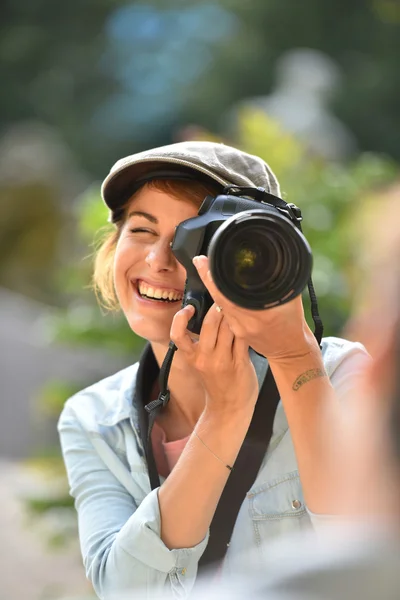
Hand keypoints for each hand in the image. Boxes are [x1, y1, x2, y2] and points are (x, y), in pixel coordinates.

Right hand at [170, 302, 258, 415]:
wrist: (229, 407)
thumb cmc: (215, 382)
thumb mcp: (200, 363)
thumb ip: (201, 342)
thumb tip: (208, 312)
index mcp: (191, 357)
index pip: (178, 335)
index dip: (180, 318)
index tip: (189, 308)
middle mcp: (205, 358)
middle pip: (210, 323)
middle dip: (217, 307)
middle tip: (223, 299)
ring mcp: (223, 361)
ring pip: (228, 327)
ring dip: (233, 315)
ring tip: (237, 308)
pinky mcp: (240, 362)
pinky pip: (242, 337)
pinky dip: (245, 327)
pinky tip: (247, 322)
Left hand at [193, 255, 318, 361]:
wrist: (291, 351)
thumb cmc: (294, 323)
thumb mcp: (291, 300)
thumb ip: (280, 283)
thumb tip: (271, 263)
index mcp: (262, 314)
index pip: (229, 294)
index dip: (214, 278)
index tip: (204, 262)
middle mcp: (247, 323)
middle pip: (219, 299)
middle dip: (208, 279)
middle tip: (201, 262)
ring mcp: (240, 330)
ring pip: (219, 307)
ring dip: (212, 290)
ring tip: (205, 271)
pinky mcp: (237, 334)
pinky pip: (225, 314)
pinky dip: (220, 301)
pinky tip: (217, 292)